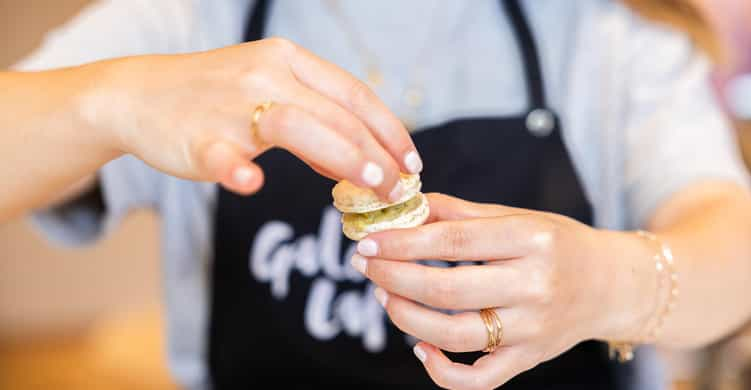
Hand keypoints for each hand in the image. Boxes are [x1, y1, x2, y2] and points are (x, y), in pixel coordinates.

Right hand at [83, 38, 420, 197]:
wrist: (138, 95)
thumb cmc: (214, 98)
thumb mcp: (269, 91)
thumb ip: (315, 121)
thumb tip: (357, 163)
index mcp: (288, 60)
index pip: (354, 94)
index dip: (390, 131)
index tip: (412, 164)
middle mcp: (266, 75)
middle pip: (337, 116)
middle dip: (378, 156)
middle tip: (401, 192)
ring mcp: (231, 105)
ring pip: (297, 127)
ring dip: (341, 157)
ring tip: (371, 188)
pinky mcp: (198, 137)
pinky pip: (222, 153)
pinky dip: (237, 169)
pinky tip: (253, 184)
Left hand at [351, 193, 653, 388]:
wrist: (611, 285)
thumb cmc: (559, 244)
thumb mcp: (518, 217)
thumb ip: (460, 214)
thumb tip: (407, 208)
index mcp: (532, 240)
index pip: (454, 241)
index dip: (404, 242)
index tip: (369, 241)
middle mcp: (535, 286)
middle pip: (448, 290)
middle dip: (395, 278)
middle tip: (366, 266)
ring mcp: (533, 329)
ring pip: (456, 336)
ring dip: (407, 318)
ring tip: (385, 295)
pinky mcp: (530, 359)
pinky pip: (479, 379)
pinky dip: (442, 370)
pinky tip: (420, 347)